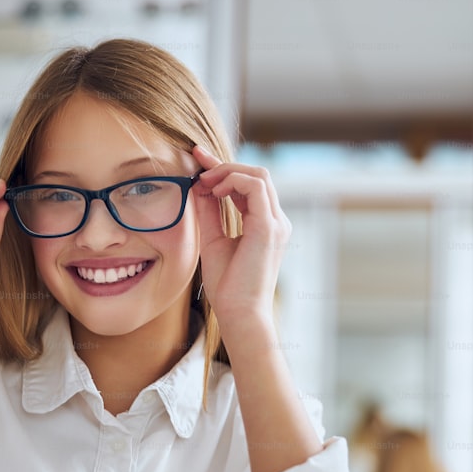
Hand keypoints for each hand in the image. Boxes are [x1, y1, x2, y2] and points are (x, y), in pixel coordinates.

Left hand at [191, 146, 291, 330]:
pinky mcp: (270, 226)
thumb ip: (209, 212)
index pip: (248, 186)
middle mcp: (275, 221)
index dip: (223, 168)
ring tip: (204, 182)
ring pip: (258, 175)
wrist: (239, 313)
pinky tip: (213, 190)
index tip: (198, 158)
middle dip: (224, 164)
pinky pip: (255, 186)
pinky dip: (232, 181)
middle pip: (256, 175)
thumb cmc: (228, 285)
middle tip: (196, 163)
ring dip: (227, 172)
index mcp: (265, 225)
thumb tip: (199, 186)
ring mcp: (276, 223)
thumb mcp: (213, 240)